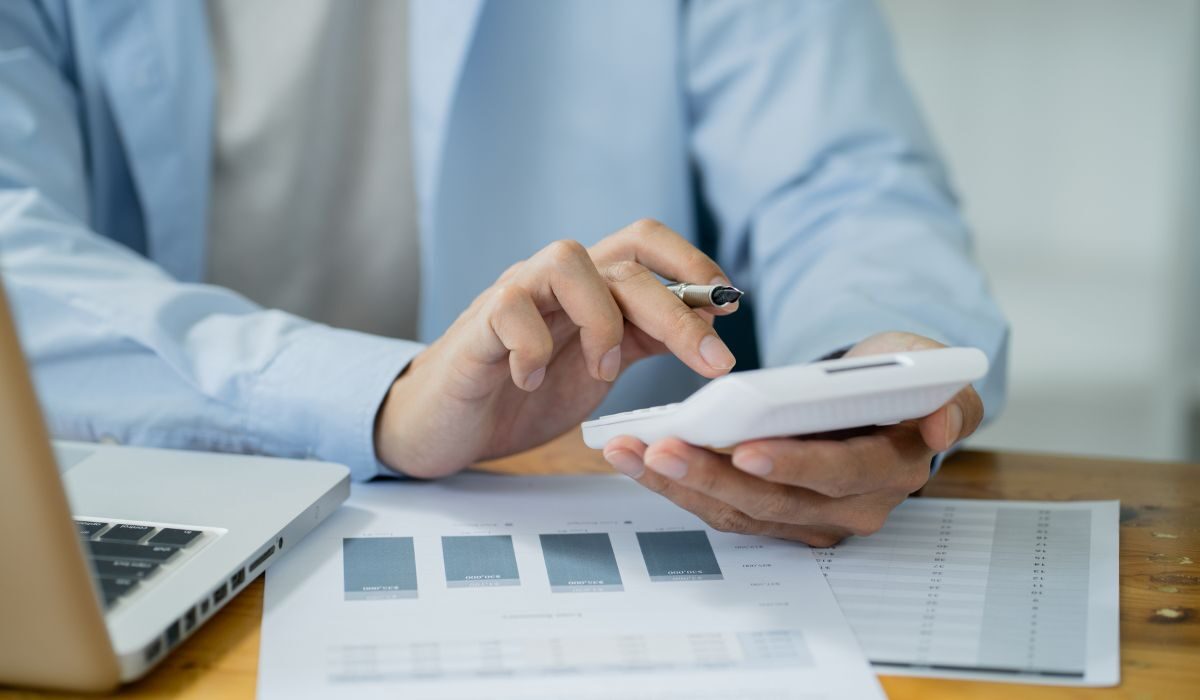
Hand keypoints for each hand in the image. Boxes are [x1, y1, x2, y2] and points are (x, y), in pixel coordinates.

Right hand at [374, 219, 738, 477]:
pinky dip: (533, 349)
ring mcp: (512, 298)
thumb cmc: (518, 395)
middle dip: (677, 310)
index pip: (643, 242)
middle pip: (623, 261)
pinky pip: (510, 310)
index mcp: (587, 289)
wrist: (442, 427)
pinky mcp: (474, 329)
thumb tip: (708, 316)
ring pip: (567, 260)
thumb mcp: (598, 367)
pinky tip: (534, 382)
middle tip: (712, 361)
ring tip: (602, 371)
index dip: (691, 261)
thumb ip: (641, 338)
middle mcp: (551, 281)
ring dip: (601, 320)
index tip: (729, 303)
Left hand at [601, 332, 984, 545]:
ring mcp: (809, 518)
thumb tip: (940, 425)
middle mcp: (850, 507)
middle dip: (713, 477)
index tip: (745, 451)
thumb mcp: (936, 369)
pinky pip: (720, 506)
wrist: (883, 402)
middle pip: (774, 501)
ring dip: (679, 484)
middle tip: (663, 450)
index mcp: (891, 468)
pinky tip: (636, 456)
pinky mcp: (773, 515)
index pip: (839, 472)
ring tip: (631, 452)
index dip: (793, 464)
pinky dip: (676, 484)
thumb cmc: (900, 380)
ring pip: (738, 511)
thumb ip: (952, 398)